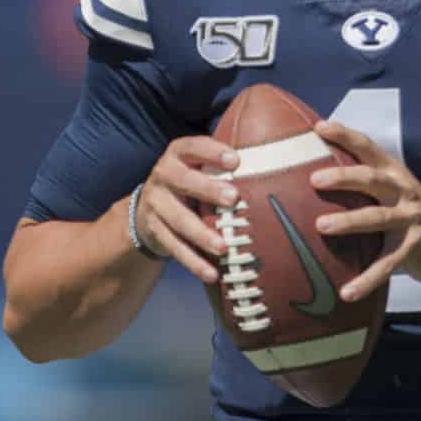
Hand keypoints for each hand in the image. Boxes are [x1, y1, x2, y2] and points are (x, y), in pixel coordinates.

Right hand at [132, 136, 240, 283]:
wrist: (146, 207)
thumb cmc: (190, 182)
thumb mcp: (198, 167)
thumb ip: (223, 165)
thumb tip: (274, 166)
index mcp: (178, 154)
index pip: (193, 147)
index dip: (212, 152)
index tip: (236, 160)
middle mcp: (163, 174)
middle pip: (183, 181)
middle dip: (208, 189)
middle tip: (233, 198)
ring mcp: (155, 203)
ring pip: (178, 219)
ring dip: (201, 234)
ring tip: (223, 248)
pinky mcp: (153, 229)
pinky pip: (174, 246)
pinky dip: (193, 262)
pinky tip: (212, 274)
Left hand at [309, 121, 420, 301]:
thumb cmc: (413, 215)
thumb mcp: (395, 191)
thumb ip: (366, 183)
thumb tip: (315, 175)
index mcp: (395, 173)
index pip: (368, 147)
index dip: (345, 135)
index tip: (319, 126)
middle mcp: (403, 191)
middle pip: (372, 178)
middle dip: (344, 177)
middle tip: (315, 179)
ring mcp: (410, 219)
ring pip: (378, 218)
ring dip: (349, 221)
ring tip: (322, 226)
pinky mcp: (414, 248)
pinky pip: (387, 264)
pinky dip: (366, 279)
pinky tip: (347, 292)